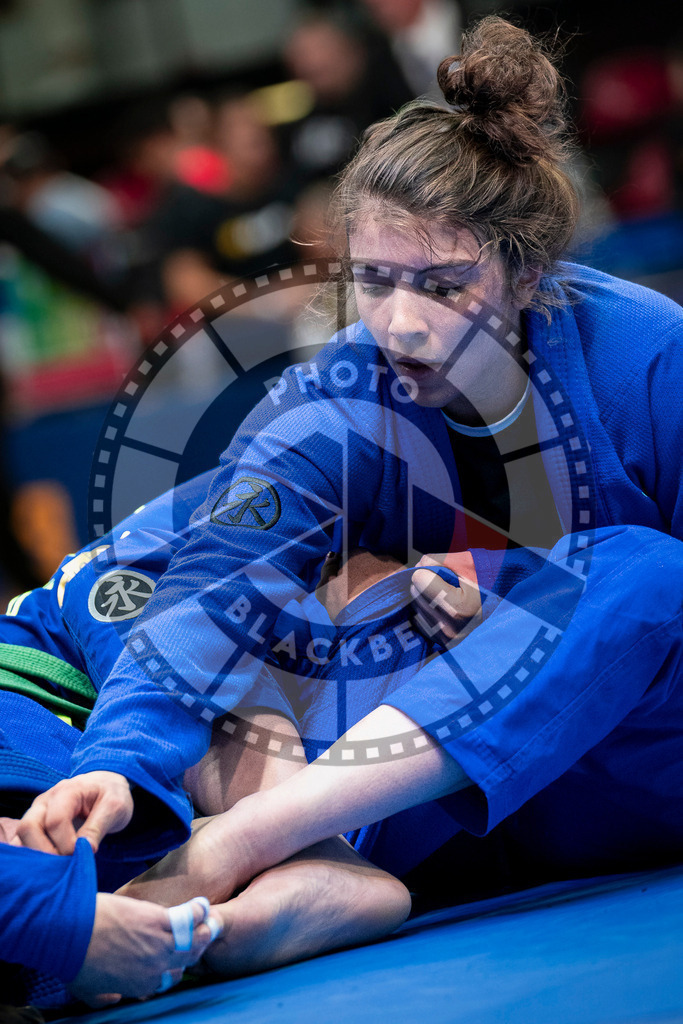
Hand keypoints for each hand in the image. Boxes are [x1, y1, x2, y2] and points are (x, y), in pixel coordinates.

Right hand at [14, 771, 133, 854]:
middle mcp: (45, 800)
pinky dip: (32, 856)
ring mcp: (36, 812)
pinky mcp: (34, 825)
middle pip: (28, 827)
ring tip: (60, 867)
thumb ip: (98, 827)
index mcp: (67, 791)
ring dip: (36, 856)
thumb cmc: (111, 794)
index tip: (82, 855)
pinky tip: (51, 866)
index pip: (55, 821)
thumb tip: (85, 850)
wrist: (106, 785)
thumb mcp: (115, 807)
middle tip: (66, 865)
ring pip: (21, 836)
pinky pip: (23, 842)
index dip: (66, 844)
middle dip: (44, 852)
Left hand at [70, 893, 221, 1006]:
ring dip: (204, 932)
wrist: (73, 933)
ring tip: (206, 921)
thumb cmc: (77, 961)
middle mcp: (156, 968)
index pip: (168, 981)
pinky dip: (198, 912)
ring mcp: (161, 944)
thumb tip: (115, 999)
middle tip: (198, 938)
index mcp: (141, 986)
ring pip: (195, 942)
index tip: (170, 959)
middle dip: (195, 951)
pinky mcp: (159, 920)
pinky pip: (189, 918)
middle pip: (187, 961)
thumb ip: (106, 998)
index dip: (171, 969)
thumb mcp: (89, 992)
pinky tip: (201, 905)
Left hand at [411, 550, 481, 644]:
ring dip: (425, 597)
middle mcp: (450, 627)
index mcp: (457, 607)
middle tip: (445, 581)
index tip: (440, 571)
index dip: (427, 570)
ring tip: (446, 593)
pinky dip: (428, 610)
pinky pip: (421, 620)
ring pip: (416, 607)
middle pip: (415, 593)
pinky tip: (444, 606)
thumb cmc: (489, 578)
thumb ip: (436, 560)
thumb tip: (416, 567)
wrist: (511, 602)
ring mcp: (446, 638)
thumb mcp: (466, 562)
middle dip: (425, 583)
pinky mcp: (445, 643)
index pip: (419, 579)